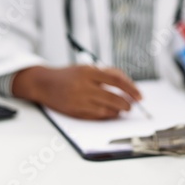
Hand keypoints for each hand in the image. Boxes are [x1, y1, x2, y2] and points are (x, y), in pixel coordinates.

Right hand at [12, 65, 141, 119]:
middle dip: (127, 103)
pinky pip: (97, 116)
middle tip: (133, 104)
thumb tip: (128, 84)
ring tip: (123, 109)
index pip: (117, 80)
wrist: (44, 83)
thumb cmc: (69, 74)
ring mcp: (79, 100)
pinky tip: (113, 113)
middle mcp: (84, 86)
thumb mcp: (87, 67)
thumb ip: (106, 74)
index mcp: (89, 71)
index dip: (131, 89)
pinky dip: (108, 115)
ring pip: (107, 109)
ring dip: (119, 110)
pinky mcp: (75, 111)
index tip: (139, 95)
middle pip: (113, 97)